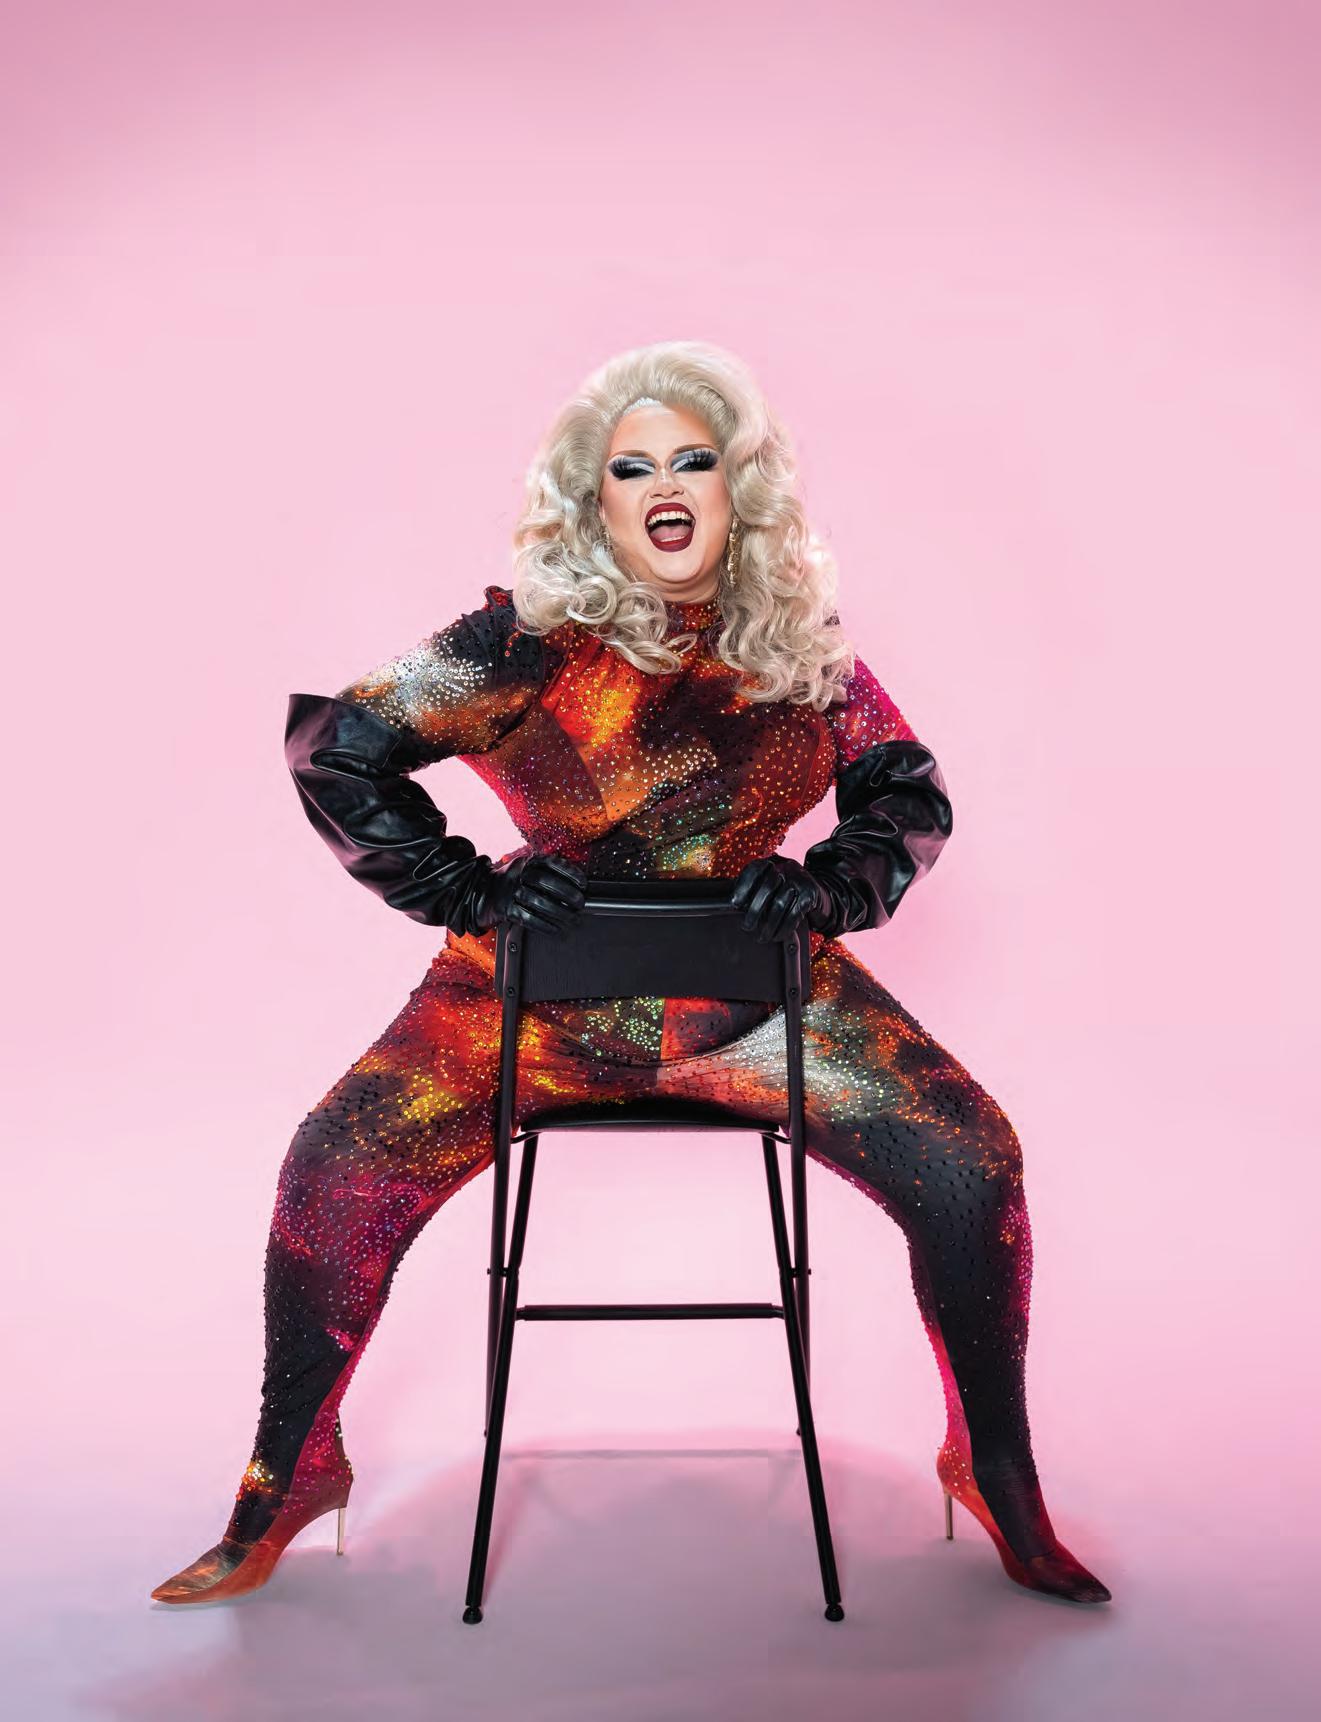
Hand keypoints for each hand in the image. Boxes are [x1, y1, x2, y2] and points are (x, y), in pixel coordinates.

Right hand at [471, 853, 586, 934]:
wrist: (481, 891)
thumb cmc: (511, 881)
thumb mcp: (525, 868)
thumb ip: (545, 871)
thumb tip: (574, 885)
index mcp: (526, 862)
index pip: (551, 863)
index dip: (569, 872)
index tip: (583, 883)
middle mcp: (517, 873)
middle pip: (544, 881)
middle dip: (566, 892)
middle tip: (580, 903)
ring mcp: (509, 891)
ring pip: (537, 901)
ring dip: (559, 912)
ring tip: (573, 919)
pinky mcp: (505, 909)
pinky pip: (528, 918)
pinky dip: (544, 925)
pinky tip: (556, 929)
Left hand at [730, 856, 829, 942]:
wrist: (819, 891)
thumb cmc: (786, 889)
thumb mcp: (772, 881)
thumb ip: (755, 887)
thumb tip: (733, 903)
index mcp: (772, 862)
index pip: (755, 870)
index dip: (743, 886)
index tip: (734, 903)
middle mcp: (786, 867)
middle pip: (767, 888)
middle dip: (754, 911)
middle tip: (746, 926)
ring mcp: (799, 880)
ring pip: (780, 904)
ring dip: (769, 925)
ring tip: (761, 937)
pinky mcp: (810, 894)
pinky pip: (794, 914)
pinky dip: (784, 928)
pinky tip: (777, 936)